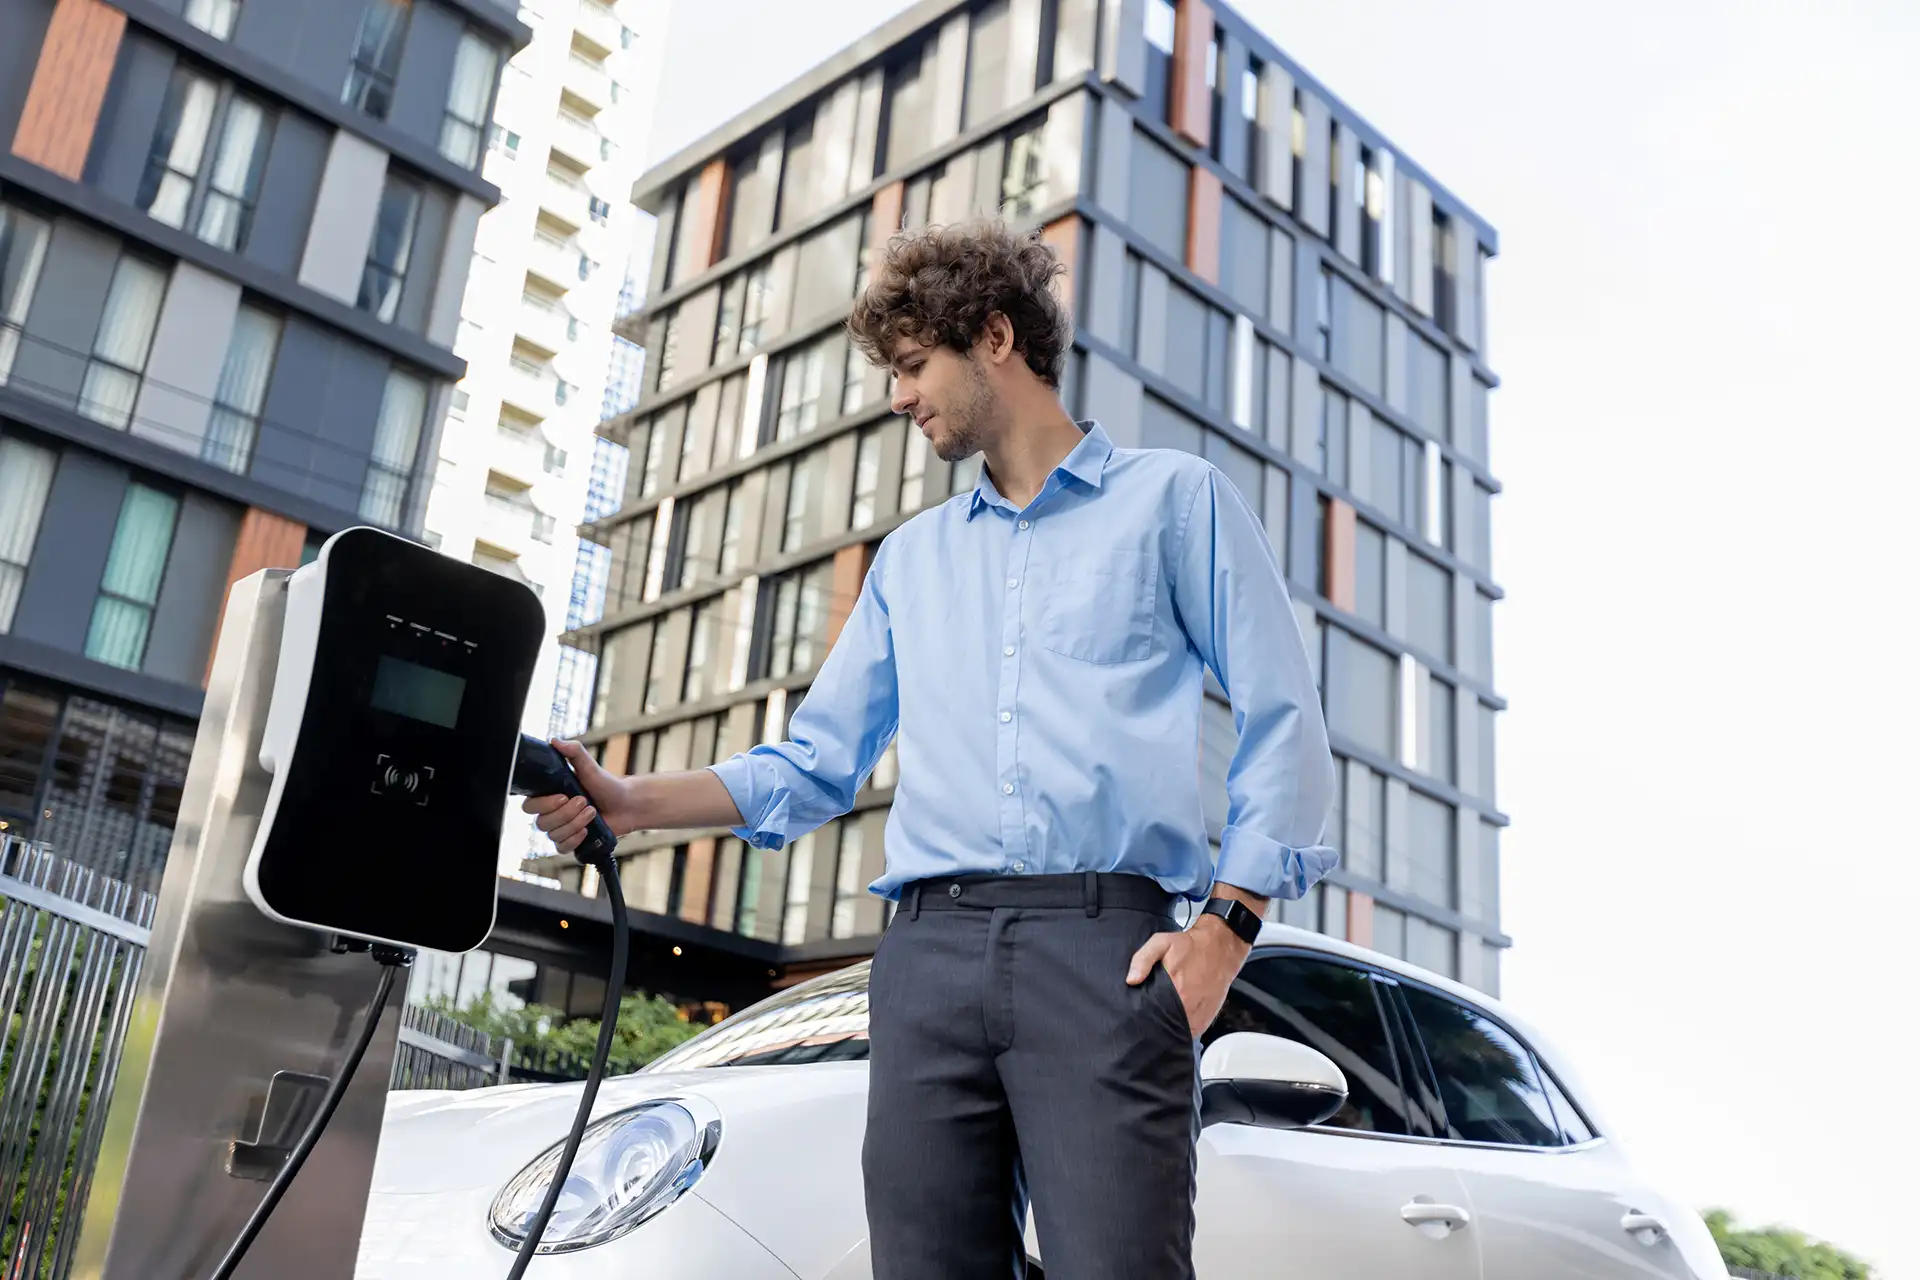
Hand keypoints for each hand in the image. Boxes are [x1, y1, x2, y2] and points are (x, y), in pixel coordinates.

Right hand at [520, 739, 642, 853]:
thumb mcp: (589, 766)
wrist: (626, 805)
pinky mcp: (571, 841)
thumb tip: (555, 741)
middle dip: (565, 813)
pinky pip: (562, 847)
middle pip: (542, 822)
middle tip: (584, 802)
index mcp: (549, 795)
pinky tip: (586, 831)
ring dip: (575, 824)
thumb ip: (573, 751)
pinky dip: (574, 840)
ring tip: (592, 812)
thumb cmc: (606, 784)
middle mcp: (551, 813)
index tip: (564, 796)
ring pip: (553, 835)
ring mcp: (561, 829)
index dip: (545, 804)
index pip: (530, 806)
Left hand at [1126, 915, 1252, 1038]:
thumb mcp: (1161, 943)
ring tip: (1163, 1020)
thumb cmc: (1190, 946)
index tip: (1138, 1015)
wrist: (1220, 949)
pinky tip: (1177, 1021)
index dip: (1143, 1017)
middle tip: (1149, 1017)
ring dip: (1169, 1029)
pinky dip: (1183, 1030)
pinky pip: (1191, 1033)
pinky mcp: (1206, 1019)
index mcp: (1173, 990)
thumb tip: (1131, 980)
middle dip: (1154, 1025)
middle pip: (1164, 1026)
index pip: (1151, 1016)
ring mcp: (1198, 1015)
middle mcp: (1187, 1006)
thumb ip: (1143, 959)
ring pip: (1178, 1032)